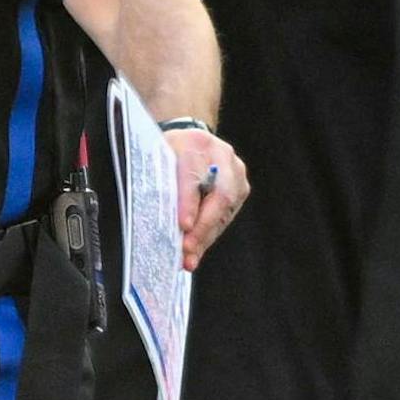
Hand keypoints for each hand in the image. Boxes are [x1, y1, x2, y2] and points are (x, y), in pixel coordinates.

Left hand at [164, 128, 248, 271]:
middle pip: (218, 197)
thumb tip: (161, 218)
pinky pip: (225, 216)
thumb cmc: (170, 150)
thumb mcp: (158, 158)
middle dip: (201, 228)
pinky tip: (196, 251)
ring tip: (189, 258)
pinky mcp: (240, 189)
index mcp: (196, 143)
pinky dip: (209, 235)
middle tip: (186, 250)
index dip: (189, 202)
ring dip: (205, 237)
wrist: (191, 140)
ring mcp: (236, 173)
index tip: (183, 225)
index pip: (194, 175)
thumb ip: (161, 181)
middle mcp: (223, 157)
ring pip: (223, 212)